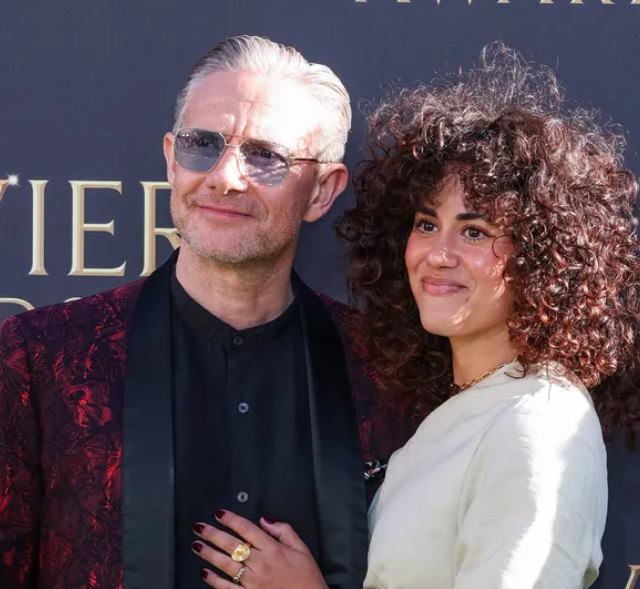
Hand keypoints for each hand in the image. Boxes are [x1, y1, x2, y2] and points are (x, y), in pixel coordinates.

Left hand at [192, 510, 328, 588]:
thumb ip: (284, 531)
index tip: (219, 514)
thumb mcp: (302, 549)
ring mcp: (253, 581)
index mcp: (273, 549)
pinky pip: (227, 588)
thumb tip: (266, 520)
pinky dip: (214, 581)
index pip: (247, 529)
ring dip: (209, 554)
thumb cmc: (307, 579)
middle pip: (232, 544)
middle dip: (213, 534)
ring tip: (197, 545)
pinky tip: (205, 573)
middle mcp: (261, 563)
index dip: (231, 519)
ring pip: (226, 564)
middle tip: (199, 527)